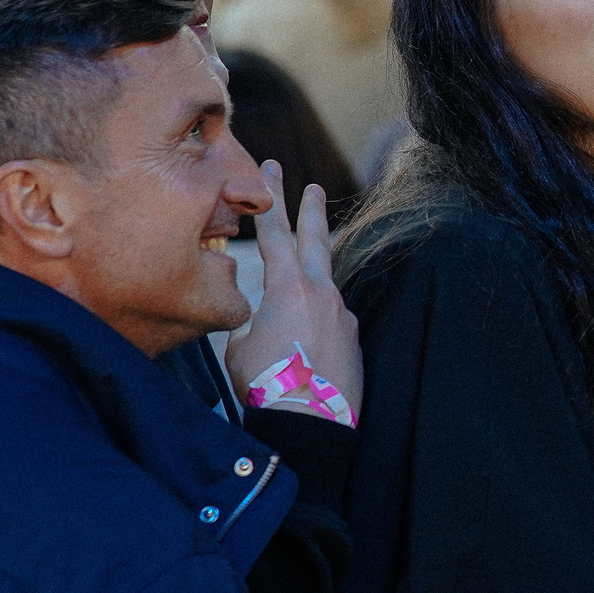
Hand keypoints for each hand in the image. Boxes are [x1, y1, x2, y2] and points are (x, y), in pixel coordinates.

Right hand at [225, 160, 364, 423]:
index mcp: (289, 287)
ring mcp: (344, 316)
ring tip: (290, 309)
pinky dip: (316, 331)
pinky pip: (331, 325)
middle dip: (311, 212)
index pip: (276, 233)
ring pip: (324, 291)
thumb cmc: (265, 385)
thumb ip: (251, 319)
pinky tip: (302, 355)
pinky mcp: (355, 341)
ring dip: (308, 291)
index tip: (270, 168)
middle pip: (316, 242)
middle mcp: (323, 294)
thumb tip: (264, 320)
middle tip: (314, 186)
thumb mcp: (239, 345)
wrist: (307, 424)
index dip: (270, 200)